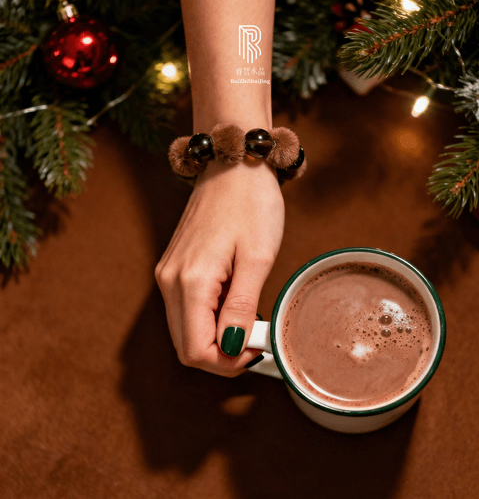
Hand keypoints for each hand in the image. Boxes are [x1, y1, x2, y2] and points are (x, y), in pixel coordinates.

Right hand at [155, 157, 284, 376]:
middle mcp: (170, 281)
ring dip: (216, 337)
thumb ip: (241, 308)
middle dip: (221, 354)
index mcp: (190, 281)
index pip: (195, 350)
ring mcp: (169, 274)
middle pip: (185, 346)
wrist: (233, 165)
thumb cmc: (250, 203)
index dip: (226, 364)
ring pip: (185, 330)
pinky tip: (233, 303)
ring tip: (249, 317)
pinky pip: (186, 310)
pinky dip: (209, 319)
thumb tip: (231, 346)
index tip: (256, 351)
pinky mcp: (174, 268)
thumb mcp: (257, 258)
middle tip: (256, 337)